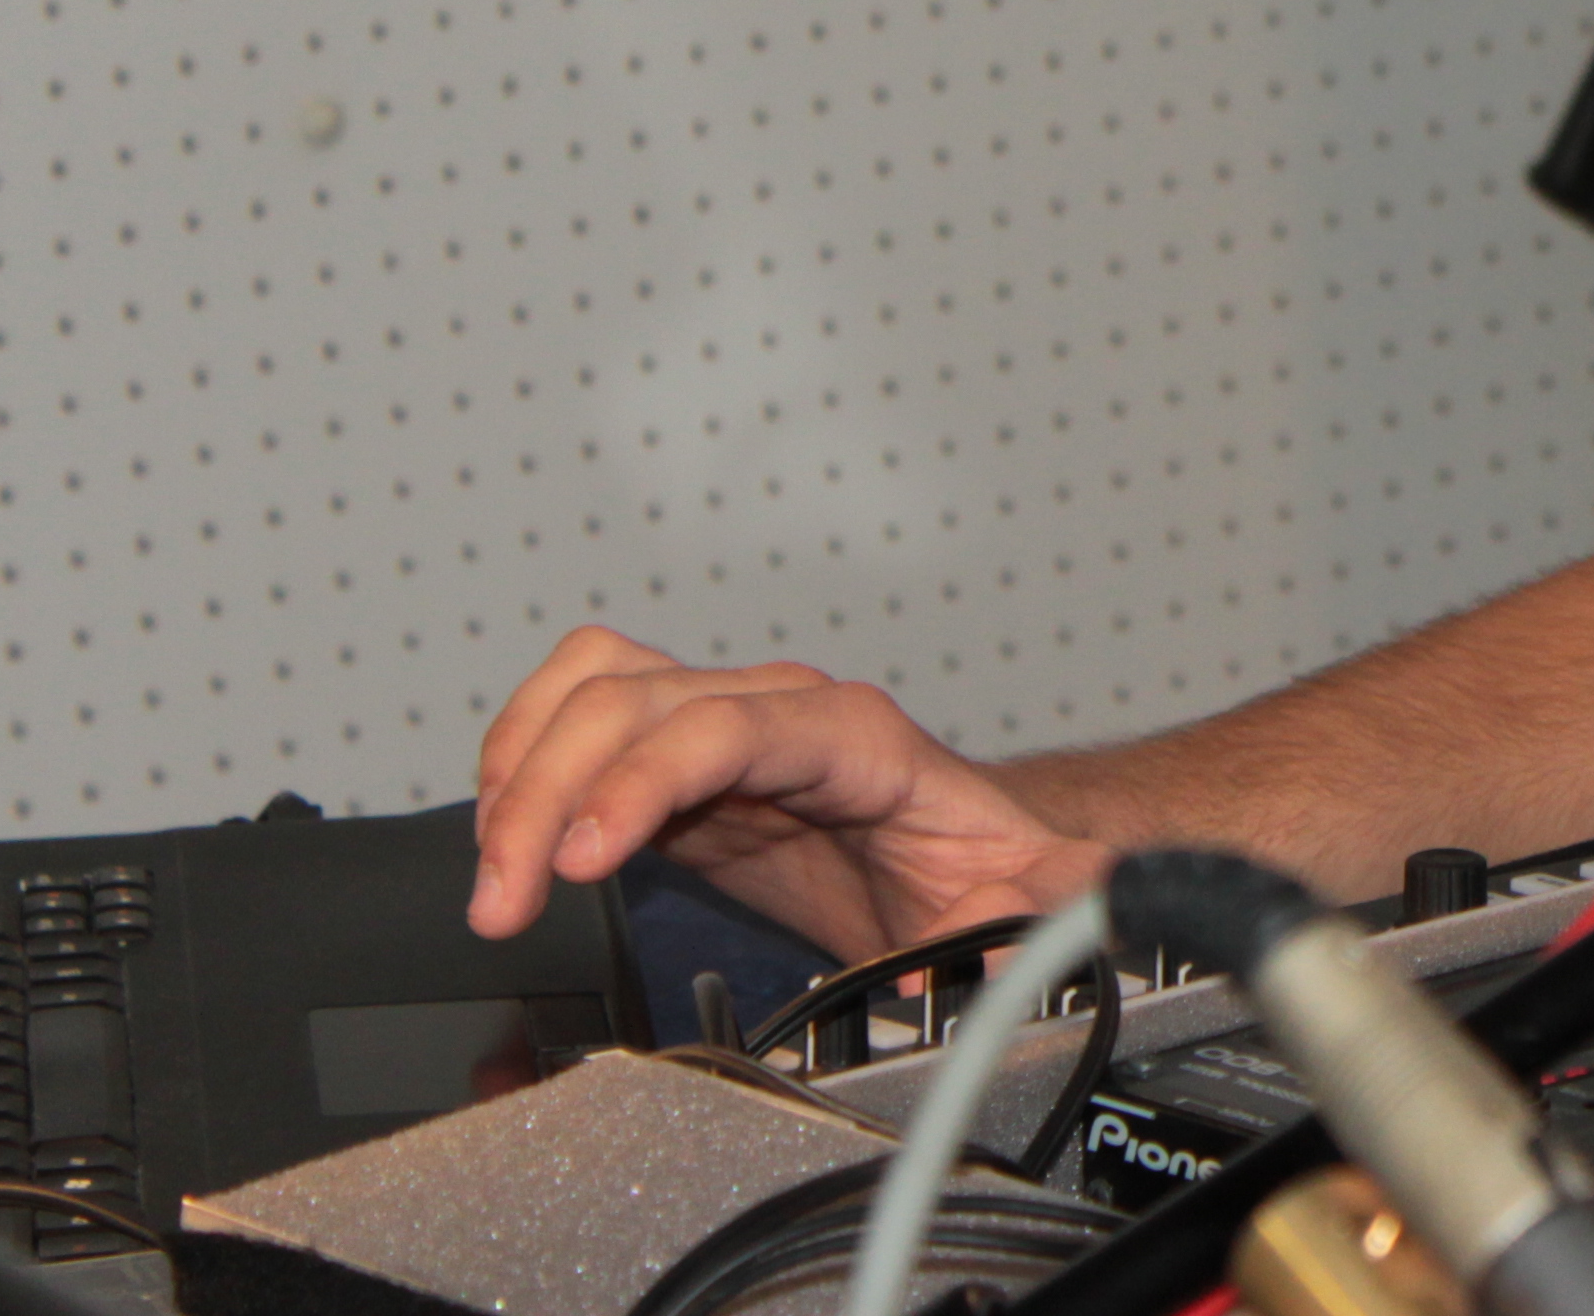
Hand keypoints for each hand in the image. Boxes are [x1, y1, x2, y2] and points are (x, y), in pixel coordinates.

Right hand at [468, 625, 1109, 961]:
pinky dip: (522, 767)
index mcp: (856, 737)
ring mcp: (717, 723)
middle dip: (549, 796)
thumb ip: (1062, 895)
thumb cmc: (991, 868)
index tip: (586, 857)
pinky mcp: (674, 764)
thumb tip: (1096, 894)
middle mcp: (776, 709)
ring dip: (519, 773)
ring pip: (589, 692)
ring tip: (496, 876)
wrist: (973, 858)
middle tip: (505, 901)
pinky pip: (575, 719)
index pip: (727, 726)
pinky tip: (508, 839)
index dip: (645, 779)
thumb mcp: (1033, 894)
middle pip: (630, 702)